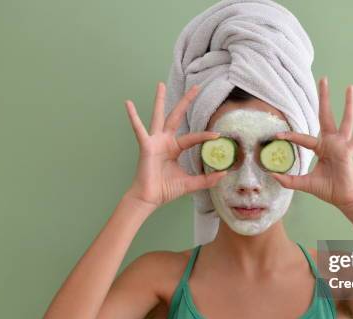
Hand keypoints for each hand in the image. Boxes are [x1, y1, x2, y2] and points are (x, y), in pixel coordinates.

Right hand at [123, 82, 226, 208]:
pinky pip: (139, 129)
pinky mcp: (146, 146)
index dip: (205, 136)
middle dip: (186, 101)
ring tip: (160, 85)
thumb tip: (224, 174)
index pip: (193, 137)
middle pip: (177, 116)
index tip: (218, 135)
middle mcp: (165, 141)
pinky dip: (133, 117)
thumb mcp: (190, 183)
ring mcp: (155, 141)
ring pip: (159, 116)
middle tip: (197, 86)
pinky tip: (128, 103)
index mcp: (175, 148)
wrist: (150, 198)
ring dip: (160, 101)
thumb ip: (206, 179)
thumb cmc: (166, 190)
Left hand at [270, 77, 352, 210]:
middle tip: (323, 79)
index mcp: (320, 148)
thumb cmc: (327, 189)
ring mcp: (342, 145)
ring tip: (349, 87)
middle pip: (326, 115)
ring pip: (345, 120)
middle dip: (324, 98)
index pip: (303, 138)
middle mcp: (331, 142)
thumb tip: (272, 176)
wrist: (343, 198)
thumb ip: (289, 180)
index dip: (290, 136)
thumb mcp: (304, 183)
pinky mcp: (349, 151)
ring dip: (348, 103)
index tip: (276, 134)